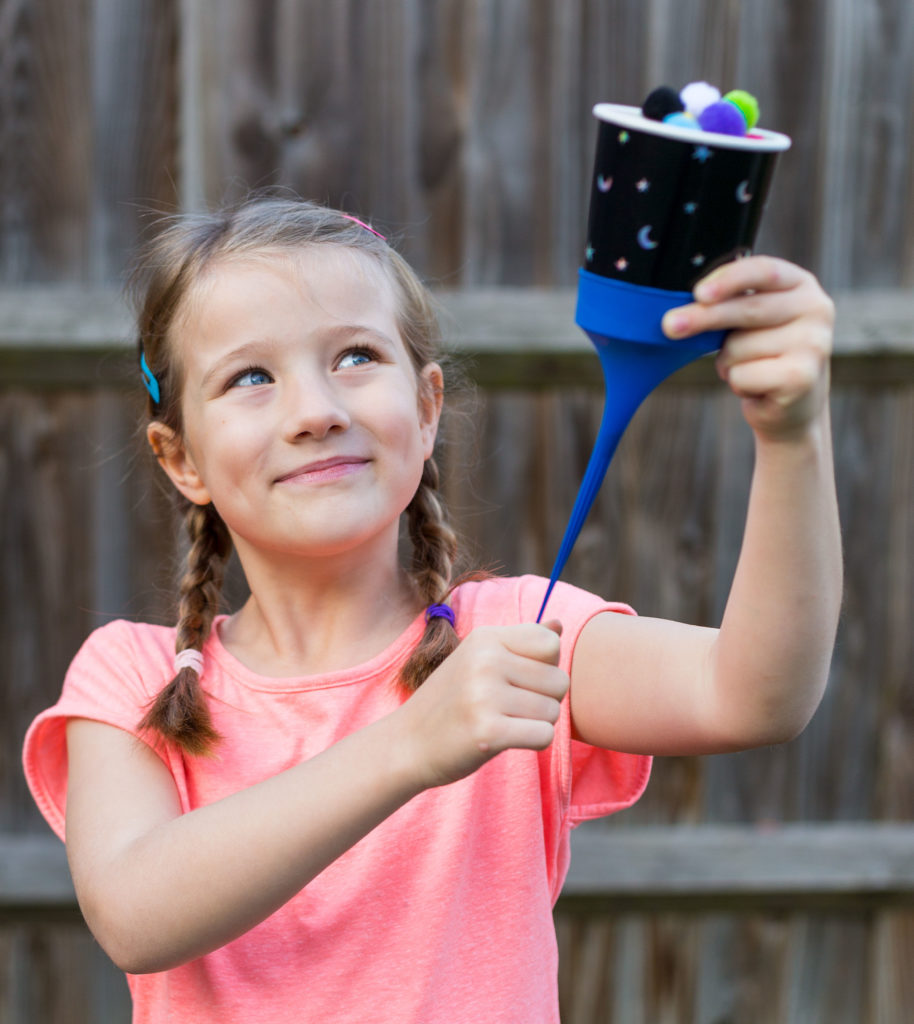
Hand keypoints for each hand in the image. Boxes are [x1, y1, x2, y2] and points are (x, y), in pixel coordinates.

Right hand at [395, 621, 568, 788]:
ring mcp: (484, 696)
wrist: (406, 744)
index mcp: (484, 638)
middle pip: (558, 680)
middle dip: (544, 700)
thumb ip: (521, 641)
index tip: (517, 680)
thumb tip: (558, 624)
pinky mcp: (488, 732)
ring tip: (503, 722)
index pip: (550, 643)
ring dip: (537, 723)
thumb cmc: (451, 701)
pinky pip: (544, 735)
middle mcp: (485, 661)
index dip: (545, 666)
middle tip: (509, 708)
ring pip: (553, 711)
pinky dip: (533, 742)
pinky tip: (505, 740)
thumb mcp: (478, 660)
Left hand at [662, 256, 833, 440]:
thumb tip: (677, 317)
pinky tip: (756, 387)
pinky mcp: (802, 377)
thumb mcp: (748, 323)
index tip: (699, 293)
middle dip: (703, 318)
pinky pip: (743, 375)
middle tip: (670, 326)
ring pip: (738, 347)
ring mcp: (814, 343)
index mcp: (800, 285)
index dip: (729, 279)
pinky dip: (737, 384)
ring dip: (727, 362)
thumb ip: (726, 307)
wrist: (792, 405)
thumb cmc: (763, 355)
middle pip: (746, 309)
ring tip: (748, 368)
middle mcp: (815, 309)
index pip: (763, 271)